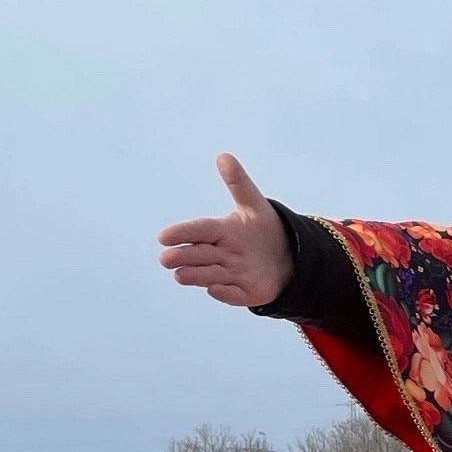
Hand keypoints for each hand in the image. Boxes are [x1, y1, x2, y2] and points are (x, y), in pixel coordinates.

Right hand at [157, 155, 293, 306]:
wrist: (288, 256)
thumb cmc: (263, 229)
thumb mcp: (254, 205)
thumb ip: (238, 183)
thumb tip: (224, 156)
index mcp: (221, 231)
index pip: (199, 230)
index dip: (182, 233)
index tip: (163, 236)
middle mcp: (222, 254)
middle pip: (198, 255)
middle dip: (182, 257)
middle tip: (165, 259)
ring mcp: (232, 274)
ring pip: (209, 275)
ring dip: (196, 275)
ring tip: (180, 275)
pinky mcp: (245, 292)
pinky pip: (233, 294)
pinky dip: (225, 293)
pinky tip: (216, 289)